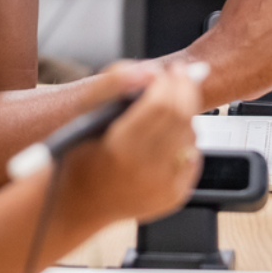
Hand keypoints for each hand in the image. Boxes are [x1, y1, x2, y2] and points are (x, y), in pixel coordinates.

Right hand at [61, 63, 202, 224]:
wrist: (79, 202)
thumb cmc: (80, 153)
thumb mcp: (84, 112)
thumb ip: (113, 82)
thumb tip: (150, 71)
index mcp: (120, 149)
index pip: (161, 105)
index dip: (169, 81)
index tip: (168, 70)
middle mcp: (145, 172)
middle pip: (181, 116)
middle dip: (184, 90)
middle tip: (179, 76)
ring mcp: (163, 188)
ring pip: (191, 135)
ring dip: (184, 115)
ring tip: (166, 109)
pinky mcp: (174, 196)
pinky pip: (193, 157)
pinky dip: (184, 141)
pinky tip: (167, 137)